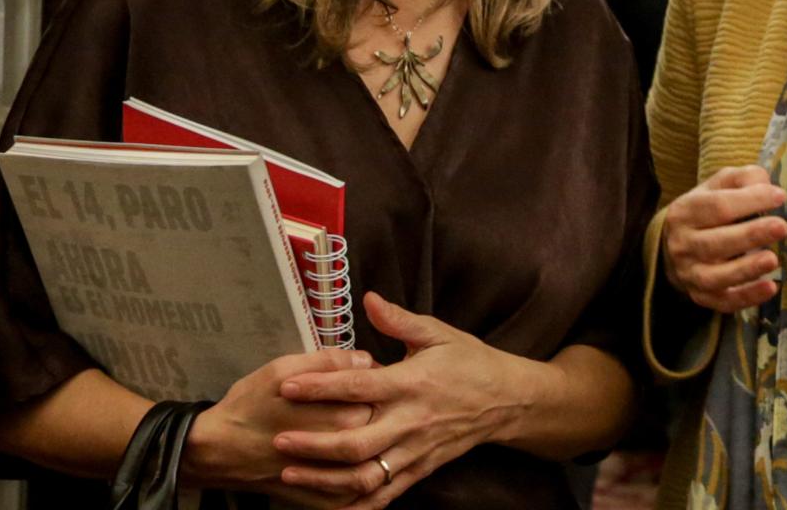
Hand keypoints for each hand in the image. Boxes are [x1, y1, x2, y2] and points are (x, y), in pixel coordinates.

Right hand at [181, 347, 375, 503]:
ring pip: (373, 463)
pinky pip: (355, 495)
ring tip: (359, 428)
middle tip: (367, 399)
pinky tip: (357, 465)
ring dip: (375, 447)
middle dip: (380, 413)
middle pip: (382, 429)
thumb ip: (328, 362)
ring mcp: (335, 480)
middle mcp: (345, 450)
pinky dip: (363, 483)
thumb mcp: (282, 369)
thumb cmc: (249, 405)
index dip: (380, 383)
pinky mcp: (324, 501)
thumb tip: (365, 360)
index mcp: (341, 414)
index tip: (373, 375)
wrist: (218, 451)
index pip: (382, 397)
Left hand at [271, 292, 527, 507]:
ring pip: (365, 475)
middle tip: (279, 439)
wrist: (508, 401)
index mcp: (411, 383)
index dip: (320, 387)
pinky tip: (327, 507)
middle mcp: (410, 421)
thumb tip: (368, 298)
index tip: (286, 386)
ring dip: (325, 480)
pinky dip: (355, 505)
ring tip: (289, 475)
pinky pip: (384, 495)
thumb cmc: (470, 363)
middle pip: (356, 442)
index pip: (358, 388)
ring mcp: (415, 451)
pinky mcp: (420, 470)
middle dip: (313, 444)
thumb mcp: (439, 333)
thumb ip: (399, 320)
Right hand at [660, 165, 786, 312]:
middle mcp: (683, 244)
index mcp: (685, 211)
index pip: (717, 206)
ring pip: (717, 276)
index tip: (779, 196)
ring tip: (773, 259)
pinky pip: (724, 302)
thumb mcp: (717, 186)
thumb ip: (741, 179)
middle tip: (781, 227)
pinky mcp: (701, 296)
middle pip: (716, 242)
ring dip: (747, 269)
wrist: (674, 245)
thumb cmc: (706, 211)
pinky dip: (747, 297)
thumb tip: (765, 184)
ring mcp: (690, 274)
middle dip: (751, 235)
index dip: (749, 201)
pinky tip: (770, 288)